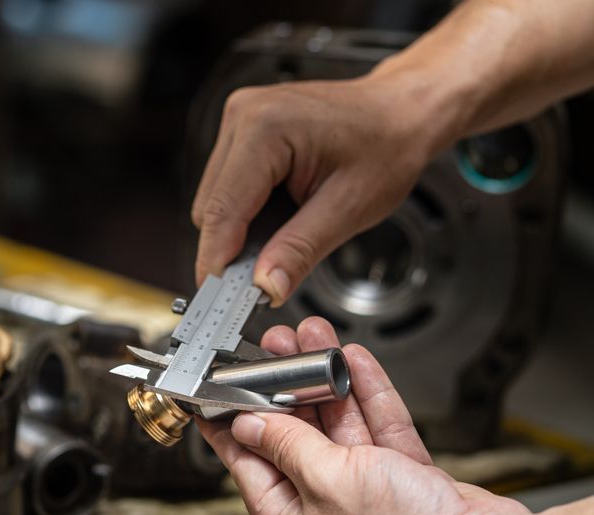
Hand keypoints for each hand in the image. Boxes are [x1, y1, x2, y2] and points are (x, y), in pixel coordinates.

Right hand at [191, 77, 437, 303]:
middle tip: (263, 282)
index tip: (220, 302)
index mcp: (266, 127)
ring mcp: (240, 119)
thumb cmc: (387, 146)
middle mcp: (244, 115)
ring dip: (240, 231)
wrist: (402, 111)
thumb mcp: (349, 208)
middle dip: (232, 249)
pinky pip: (227, 187)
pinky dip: (247, 214)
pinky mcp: (243, 131)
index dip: (217, 261)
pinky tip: (280, 217)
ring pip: (214, 200)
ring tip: (284, 239)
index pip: (223, 210)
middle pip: (212, 208)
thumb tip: (266, 286)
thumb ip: (300, 250)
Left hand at [198, 317, 532, 514]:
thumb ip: (286, 447)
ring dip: (326, 382)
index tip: (217, 394)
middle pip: (295, 438)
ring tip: (313, 339)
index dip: (232, 424)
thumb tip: (251, 428)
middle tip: (276, 348)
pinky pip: (378, 431)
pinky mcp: (406, 483)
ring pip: (339, 428)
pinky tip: (355, 364)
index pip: (248, 464)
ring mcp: (368, 497)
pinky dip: (367, 396)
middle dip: (286, 388)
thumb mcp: (325, 481)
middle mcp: (325, 513)